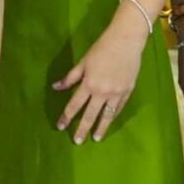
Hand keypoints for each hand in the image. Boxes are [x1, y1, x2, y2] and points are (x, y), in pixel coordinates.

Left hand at [54, 13, 146, 144]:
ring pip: (107, 115)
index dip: (67, 116)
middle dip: (82, 129)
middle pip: (90, 114)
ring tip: (96, 138)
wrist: (126, 41)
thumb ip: (71, 77)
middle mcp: (102, 92)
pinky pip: (118, 108)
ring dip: (101, 127)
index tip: (60, 126)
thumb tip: (56, 87)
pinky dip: (113, 116)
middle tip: (77, 141)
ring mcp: (116, 93)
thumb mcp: (83, 62)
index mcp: (89, 84)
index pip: (74, 105)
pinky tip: (109, 121)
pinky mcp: (128, 91)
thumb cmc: (102, 48)